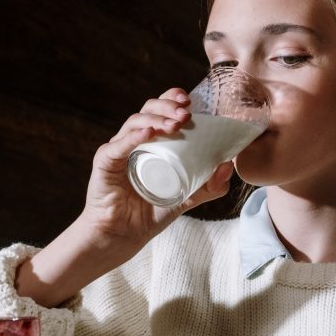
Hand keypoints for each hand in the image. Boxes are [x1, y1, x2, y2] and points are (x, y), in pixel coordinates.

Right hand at [15, 89, 235, 307]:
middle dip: (168, 106)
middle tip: (187, 114)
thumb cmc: (150, 212)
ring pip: (135, 123)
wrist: (124, 235)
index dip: (172, 100)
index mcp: (152, 142)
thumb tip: (229, 165)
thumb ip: (209, 185)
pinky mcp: (105, 163)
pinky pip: (118, 146)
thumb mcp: (187, 197)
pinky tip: (148, 134)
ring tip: (176, 125)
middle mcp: (133, 141)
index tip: (191, 101)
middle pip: (148, 110)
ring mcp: (118, 149)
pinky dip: (134, 137)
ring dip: (157, 120)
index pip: (160, 111)